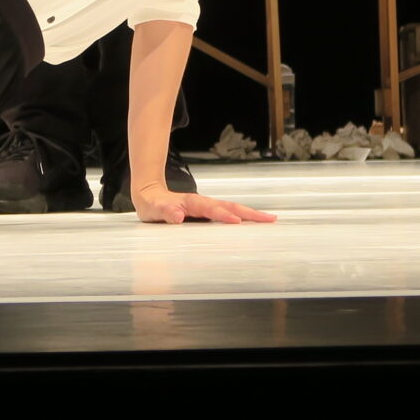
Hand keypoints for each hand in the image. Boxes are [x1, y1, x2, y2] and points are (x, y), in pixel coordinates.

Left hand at [133, 185, 276, 224]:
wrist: (150, 194)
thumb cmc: (153, 205)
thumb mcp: (153, 209)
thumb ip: (165, 212)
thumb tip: (178, 217)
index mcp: (191, 203)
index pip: (210, 209)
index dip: (222, 215)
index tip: (236, 221)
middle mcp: (203, 204)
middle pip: (230, 206)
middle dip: (249, 213)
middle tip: (269, 219)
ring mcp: (207, 208)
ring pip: (232, 209)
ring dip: (250, 214)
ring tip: (269, 220)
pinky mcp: (208, 214)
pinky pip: (229, 215)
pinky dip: (243, 218)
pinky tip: (254, 225)